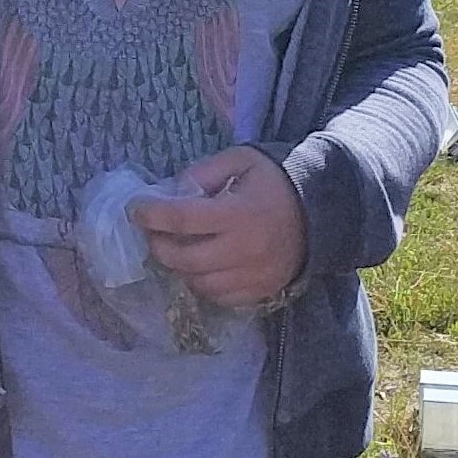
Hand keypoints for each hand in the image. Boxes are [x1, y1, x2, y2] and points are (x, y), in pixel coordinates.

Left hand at [129, 145, 306, 309]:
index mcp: (238, 213)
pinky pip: (218, 297)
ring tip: (175, 248)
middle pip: (184, 258)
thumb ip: (204, 172)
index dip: (152, 215)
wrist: (322, 211)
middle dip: (159, 245)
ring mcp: (252, 276)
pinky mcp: (259, 292)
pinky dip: (202, 283)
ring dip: (179, 267)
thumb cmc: (275, 181)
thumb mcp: (241, 160)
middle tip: (153, 232)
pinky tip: (200, 266)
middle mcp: (244, 250)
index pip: (182, 218)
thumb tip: (171, 193)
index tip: (135, 209)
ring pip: (198, 283)